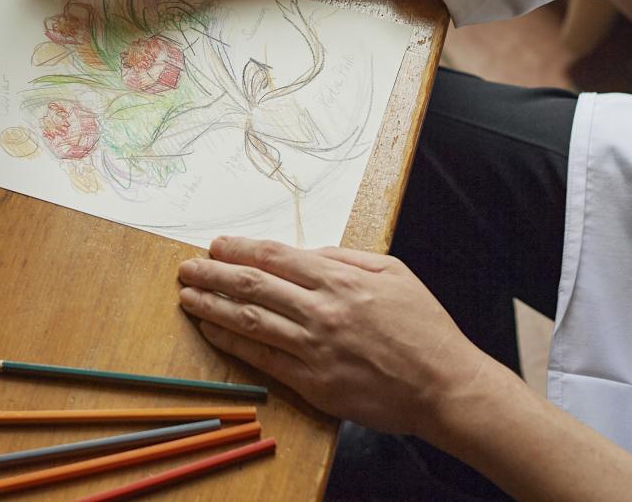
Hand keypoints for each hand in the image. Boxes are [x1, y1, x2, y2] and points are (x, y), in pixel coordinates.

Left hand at [177, 236, 493, 439]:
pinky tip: (213, 331)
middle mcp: (322, 310)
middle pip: (253, 285)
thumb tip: (310, 252)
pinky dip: (233, 344)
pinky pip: (263, 359)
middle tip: (186, 267)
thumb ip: (347, 259)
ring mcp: (315, 348)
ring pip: (250, 321)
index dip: (239, 248)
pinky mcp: (315, 383)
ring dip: (213, 306)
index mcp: (340, 279)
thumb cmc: (424, 329)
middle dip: (213, 273)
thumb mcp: (393, 273)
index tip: (215, 245)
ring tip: (187, 296)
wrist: (446, 386)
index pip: (275, 256)